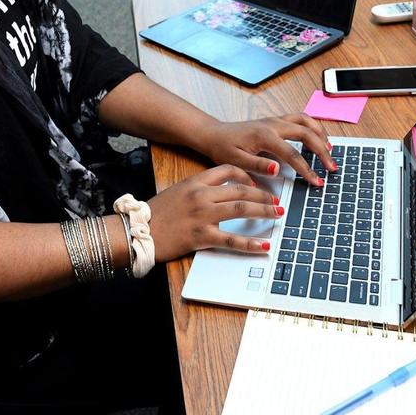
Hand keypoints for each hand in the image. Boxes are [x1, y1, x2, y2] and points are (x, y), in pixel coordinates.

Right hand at [148, 165, 284, 261]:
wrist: (137, 231)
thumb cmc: (157, 213)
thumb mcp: (178, 191)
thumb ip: (200, 189)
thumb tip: (223, 194)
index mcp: (196, 181)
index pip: (228, 170)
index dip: (247, 175)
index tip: (257, 184)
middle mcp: (201, 195)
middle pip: (241, 190)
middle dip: (264, 196)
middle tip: (278, 201)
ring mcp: (202, 215)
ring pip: (241, 209)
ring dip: (264, 211)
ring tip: (278, 214)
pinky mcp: (201, 236)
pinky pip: (232, 239)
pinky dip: (251, 243)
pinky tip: (264, 244)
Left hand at [194, 114, 333, 185]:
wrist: (214, 134)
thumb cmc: (223, 148)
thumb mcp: (235, 161)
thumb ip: (257, 165)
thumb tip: (277, 169)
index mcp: (264, 136)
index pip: (293, 154)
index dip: (307, 169)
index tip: (317, 181)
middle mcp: (273, 124)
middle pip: (306, 133)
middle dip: (322, 151)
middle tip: (332, 167)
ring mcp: (275, 120)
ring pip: (306, 121)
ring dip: (320, 134)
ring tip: (330, 150)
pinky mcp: (275, 121)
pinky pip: (300, 119)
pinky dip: (313, 127)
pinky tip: (318, 137)